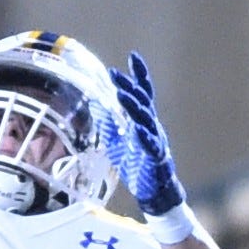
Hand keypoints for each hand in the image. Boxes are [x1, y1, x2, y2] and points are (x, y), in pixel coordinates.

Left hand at [109, 51, 185, 217]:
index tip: (133, 57)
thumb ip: (108, 122)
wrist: (154, 191)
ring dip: (134, 106)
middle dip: (129, 87)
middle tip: (114, 74)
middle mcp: (152, 127)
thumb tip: (92, 103)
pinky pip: (152, 146)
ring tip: (122, 94)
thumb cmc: (136, 165)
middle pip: (142, 102)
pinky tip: (139, 130)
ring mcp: (156, 142)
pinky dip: (146, 137)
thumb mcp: (117, 140)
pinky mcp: (157, 159)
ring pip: (146, 120)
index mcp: (144, 121)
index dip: (140, 76)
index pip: (144, 93)